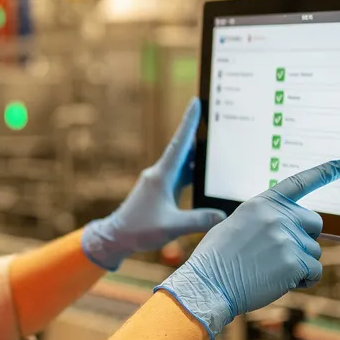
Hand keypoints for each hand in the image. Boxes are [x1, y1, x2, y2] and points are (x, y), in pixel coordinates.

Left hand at [80, 99, 225, 270]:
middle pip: (183, 149)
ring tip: (215, 144)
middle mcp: (160, 174)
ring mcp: (159, 182)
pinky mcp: (160, 191)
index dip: (188, 122)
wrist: (117, 237)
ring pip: (182, 163)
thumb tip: (222, 215)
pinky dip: (192, 171)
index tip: (195, 102)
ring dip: (196, 153)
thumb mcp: (172, 227)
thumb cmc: (139, 230)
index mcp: (161, 176)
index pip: (179, 144)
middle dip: (197, 133)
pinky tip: (203, 173)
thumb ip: (198, 221)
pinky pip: (180, 176)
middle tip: (213, 117)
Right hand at [156, 160, 339, 339]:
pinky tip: (281, 282)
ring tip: (270, 271)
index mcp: (261, 204)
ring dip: (300, 264)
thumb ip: (264, 220)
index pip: (297, 183)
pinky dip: (304, 280)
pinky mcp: (294, 262)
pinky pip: (314, 271)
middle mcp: (277, 217)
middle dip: (305, 238)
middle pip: (314, 223)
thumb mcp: (236, 225)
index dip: (322, 173)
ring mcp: (287, 239)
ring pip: (314, 251)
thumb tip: (288, 228)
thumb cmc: (218, 260)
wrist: (209, 285)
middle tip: (283, 253)